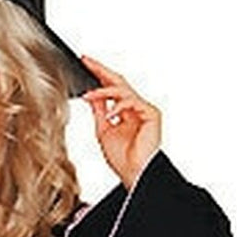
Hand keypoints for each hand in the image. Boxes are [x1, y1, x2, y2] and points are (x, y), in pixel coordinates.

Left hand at [79, 55, 160, 189]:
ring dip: (104, 91)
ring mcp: (144, 110)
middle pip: (118, 82)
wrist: (133, 174)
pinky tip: (110, 114)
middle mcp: (135, 108)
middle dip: (101, 71)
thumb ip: (99, 110)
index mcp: (125, 111)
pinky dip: (119, 106)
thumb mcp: (103, 129)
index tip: (85, 64)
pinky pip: (133, 102)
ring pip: (123, 90)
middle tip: (87, 61)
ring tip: (89, 95)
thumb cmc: (122, 159)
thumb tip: (92, 94)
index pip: (111, 88)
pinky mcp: (152, 114)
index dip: (99, 75)